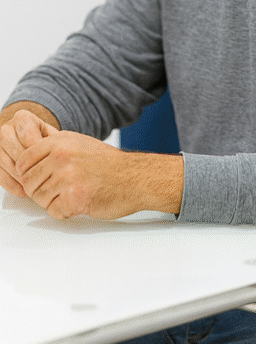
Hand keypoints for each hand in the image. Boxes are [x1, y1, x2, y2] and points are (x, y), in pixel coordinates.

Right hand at [0, 108, 58, 197]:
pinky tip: (23, 190)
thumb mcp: (52, 136)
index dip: (37, 149)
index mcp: (22, 118)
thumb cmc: (44, 140)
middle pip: (12, 146)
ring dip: (18, 176)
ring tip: (34, 185)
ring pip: (2, 160)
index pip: (26, 133)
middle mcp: (6, 129)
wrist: (32, 141)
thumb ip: (54, 142)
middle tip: (39, 174)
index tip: (47, 160)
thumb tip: (59, 155)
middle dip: (26, 163)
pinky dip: (11, 184)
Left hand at [10, 129, 183, 220]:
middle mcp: (61, 157)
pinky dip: (65, 212)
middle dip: (41, 191)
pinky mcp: (74, 197)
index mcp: (59, 142)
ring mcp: (67, 177)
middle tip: (60, 189)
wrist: (135, 177)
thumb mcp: (78, 142)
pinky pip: (54, 212)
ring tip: (73, 193)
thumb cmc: (108, 163)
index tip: (41, 178)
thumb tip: (25, 155)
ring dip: (54, 202)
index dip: (29, 174)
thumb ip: (52, 146)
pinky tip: (79, 202)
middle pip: (29, 183)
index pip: (22, 162)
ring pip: (39, 199)